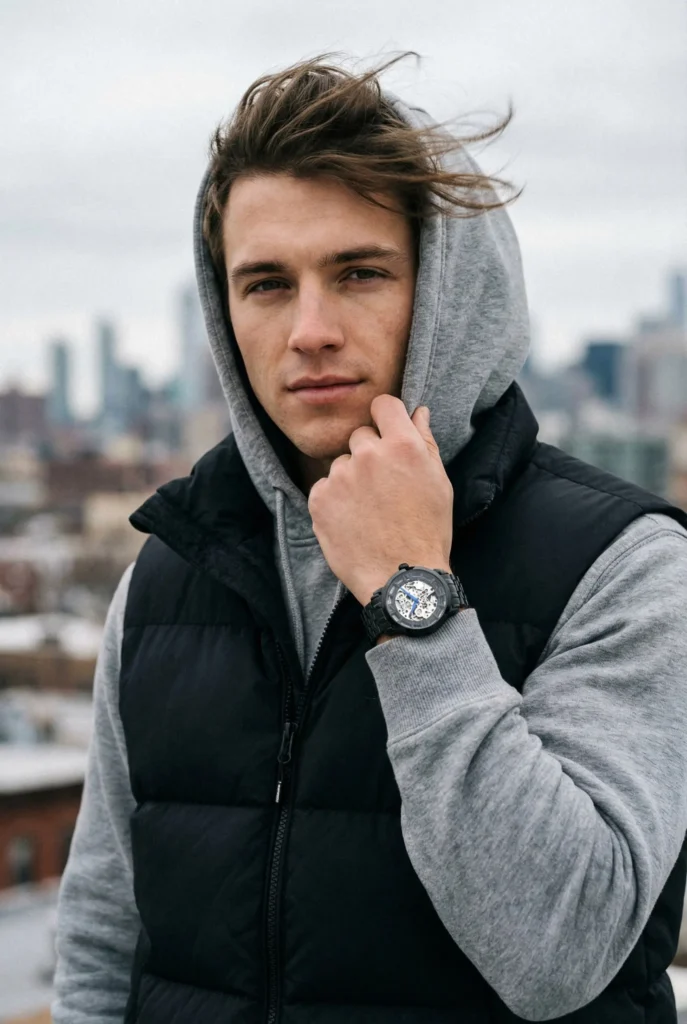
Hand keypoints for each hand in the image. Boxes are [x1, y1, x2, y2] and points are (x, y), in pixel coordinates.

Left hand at [308, 395, 453, 605]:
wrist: (402, 577)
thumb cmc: (427, 531)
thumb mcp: (438, 483)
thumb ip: (424, 441)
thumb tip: (418, 411)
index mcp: (403, 445)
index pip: (383, 404)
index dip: (385, 417)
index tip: (386, 432)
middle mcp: (369, 454)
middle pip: (361, 436)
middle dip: (369, 454)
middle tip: (382, 487)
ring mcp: (341, 476)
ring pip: (341, 464)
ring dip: (351, 479)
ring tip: (368, 511)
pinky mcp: (319, 498)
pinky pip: (324, 487)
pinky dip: (334, 500)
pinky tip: (352, 521)